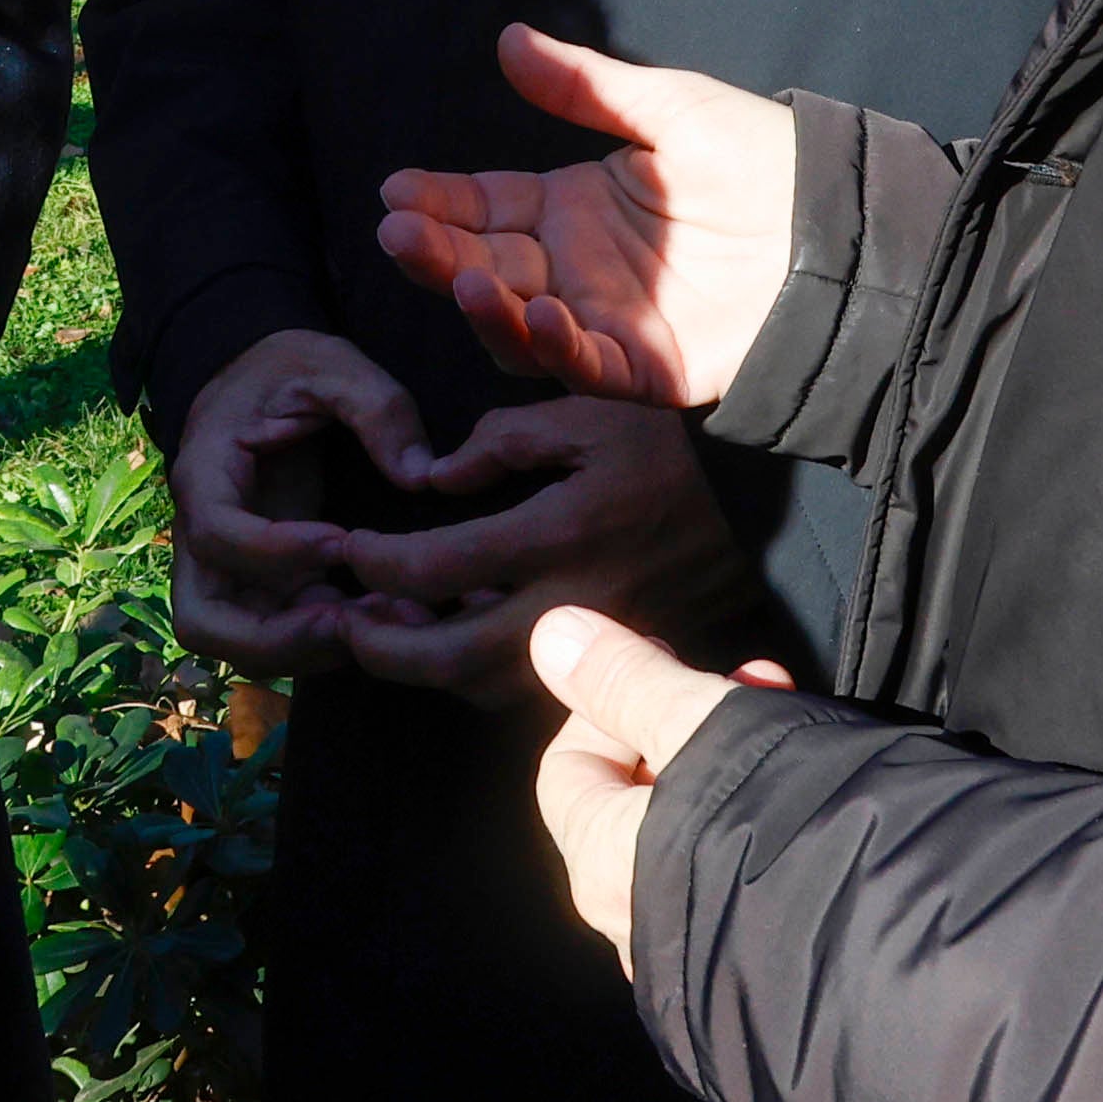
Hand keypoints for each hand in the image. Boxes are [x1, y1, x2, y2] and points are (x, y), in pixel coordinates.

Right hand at [167, 330, 433, 675]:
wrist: (257, 375)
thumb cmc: (287, 368)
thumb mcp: (332, 364)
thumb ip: (378, 408)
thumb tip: (421, 475)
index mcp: (206, 472)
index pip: (218, 536)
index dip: (275, 551)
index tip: (343, 543)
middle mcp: (203, 532)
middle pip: (204, 620)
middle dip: (276, 639)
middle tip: (353, 623)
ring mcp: (230, 566)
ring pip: (237, 642)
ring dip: (305, 649)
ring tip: (381, 623)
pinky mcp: (263, 580)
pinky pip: (278, 634)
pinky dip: (324, 641)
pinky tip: (386, 618)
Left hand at [323, 396, 760, 697]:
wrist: (762, 503)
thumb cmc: (666, 445)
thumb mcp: (584, 413)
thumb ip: (501, 440)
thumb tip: (435, 478)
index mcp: (558, 534)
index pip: (438, 569)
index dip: (375, 563)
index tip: (346, 548)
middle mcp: (573, 603)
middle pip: (454, 657)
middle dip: (382, 649)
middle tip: (340, 622)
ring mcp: (597, 644)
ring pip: (490, 686)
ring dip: (427, 669)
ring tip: (386, 631)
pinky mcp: (614, 660)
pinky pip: (531, 688)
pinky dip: (480, 671)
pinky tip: (455, 635)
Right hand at [373, 24, 795, 410]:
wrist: (837, 222)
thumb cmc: (758, 159)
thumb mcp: (664, 109)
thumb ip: (584, 87)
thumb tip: (507, 40)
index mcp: (571, 209)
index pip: (484, 208)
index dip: (436, 202)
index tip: (393, 191)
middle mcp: (574, 271)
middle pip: (485, 269)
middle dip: (435, 254)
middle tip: (397, 233)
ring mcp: (605, 323)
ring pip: (518, 328)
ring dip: (483, 307)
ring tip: (462, 277)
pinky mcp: (646, 367)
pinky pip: (586, 366)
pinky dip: (556, 349)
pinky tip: (537, 316)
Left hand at [531, 605, 785, 961]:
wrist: (906, 939)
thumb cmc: (791, 824)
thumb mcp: (704, 727)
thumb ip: (627, 681)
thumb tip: (551, 634)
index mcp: (603, 863)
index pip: (569, 768)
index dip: (611, 699)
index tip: (666, 655)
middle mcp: (635, 922)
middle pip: (634, 797)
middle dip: (689, 719)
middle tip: (756, 680)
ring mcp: (700, 951)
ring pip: (693, 831)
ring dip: (733, 764)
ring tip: (797, 722)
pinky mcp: (759, 964)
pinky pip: (738, 876)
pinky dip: (760, 824)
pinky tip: (814, 795)